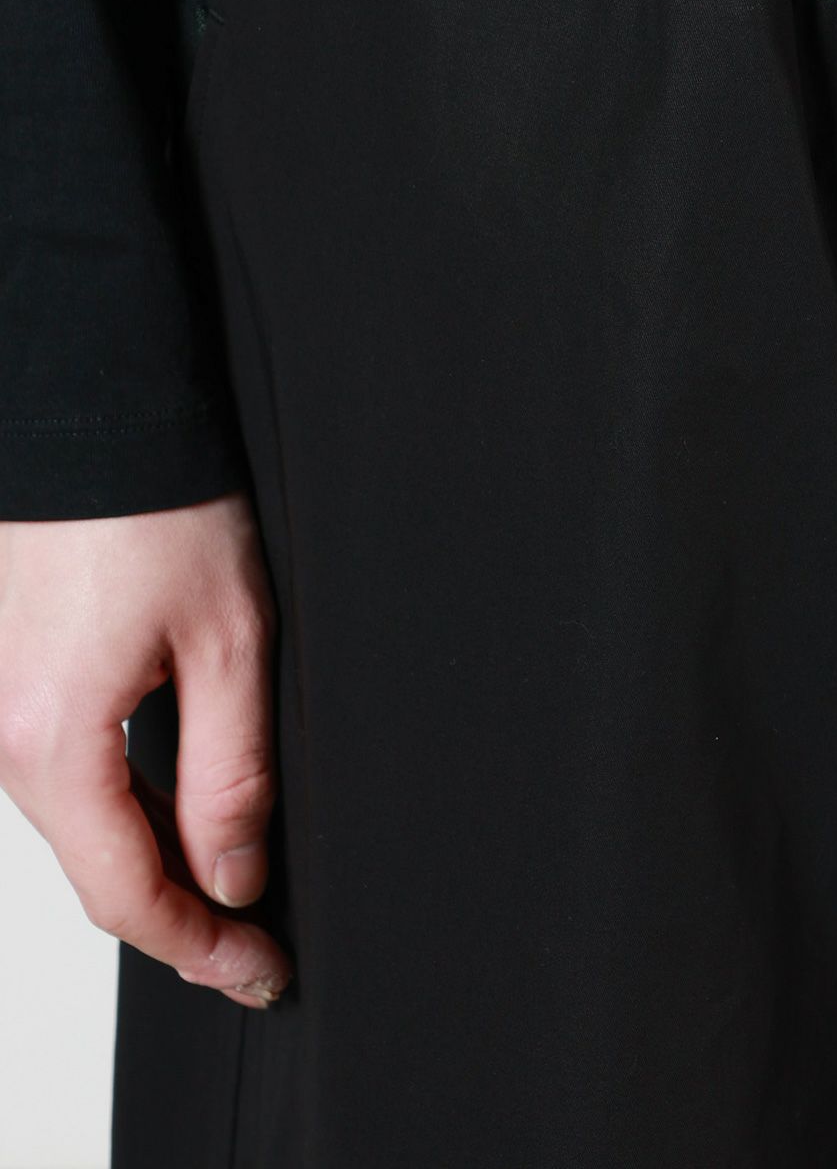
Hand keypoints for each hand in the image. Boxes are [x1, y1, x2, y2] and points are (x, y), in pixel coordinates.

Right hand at [0, 492, 292, 1009]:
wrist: (96, 412)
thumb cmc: (160, 507)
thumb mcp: (229, 644)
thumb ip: (230, 774)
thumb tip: (232, 875)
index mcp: (53, 743)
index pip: (127, 896)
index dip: (200, 950)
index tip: (261, 974)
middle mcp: (4, 737)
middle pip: (96, 871)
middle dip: (180, 918)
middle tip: (257, 946)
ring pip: (81, 826)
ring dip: (154, 862)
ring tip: (233, 883)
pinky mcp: (13, 677)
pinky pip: (67, 774)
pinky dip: (126, 808)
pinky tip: (180, 808)